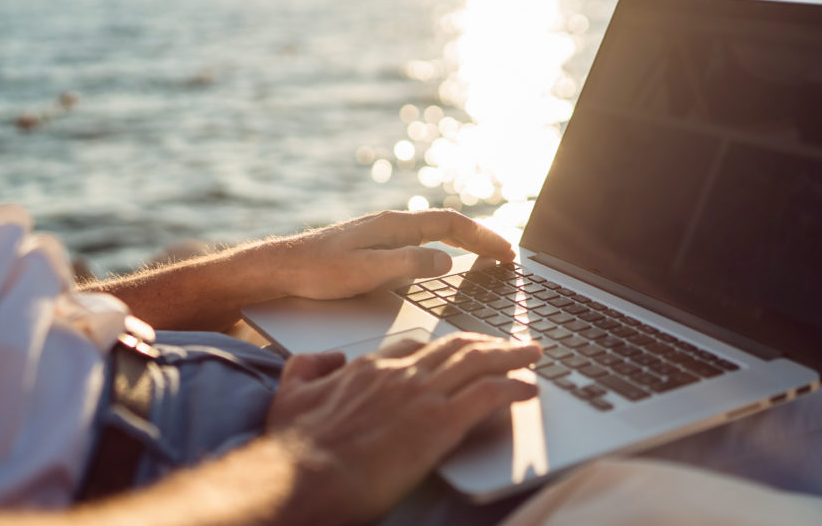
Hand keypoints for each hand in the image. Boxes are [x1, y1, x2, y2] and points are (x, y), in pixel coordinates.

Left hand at [266, 209, 515, 299]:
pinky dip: (443, 248)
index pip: (451, 224)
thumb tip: (448, 261)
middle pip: (447, 226)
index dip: (483, 238)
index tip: (507, 253)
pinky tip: (444, 264)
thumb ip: (409, 265)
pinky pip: (420, 243)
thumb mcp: (366, 272)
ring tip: (486, 258)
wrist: (277, 270)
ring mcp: (382, 235)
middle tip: (507, 257)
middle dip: (481, 239)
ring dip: (464, 242)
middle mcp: (391, 225)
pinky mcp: (372, 248)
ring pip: (434, 233)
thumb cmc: (316, 272)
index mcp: (394, 226)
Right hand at [266, 333, 539, 523]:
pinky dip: (514, 386)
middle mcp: (400, 375)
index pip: (417, 348)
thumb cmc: (295, 448)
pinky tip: (528, 389)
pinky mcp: (439, 424)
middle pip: (456, 347)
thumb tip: (327, 357)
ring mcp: (422, 396)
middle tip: (511, 343)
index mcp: (369, 369)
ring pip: (479, 363)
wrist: (304, 478)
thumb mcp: (289, 394)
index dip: (444, 348)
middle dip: (488, 342)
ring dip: (511, 355)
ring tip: (531, 354)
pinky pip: (489, 394)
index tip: (460, 350)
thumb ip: (308, 367)